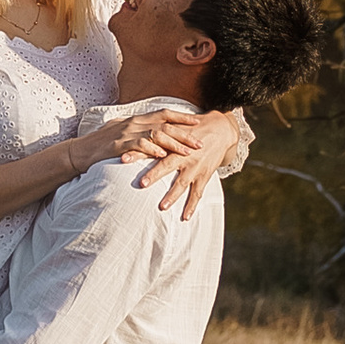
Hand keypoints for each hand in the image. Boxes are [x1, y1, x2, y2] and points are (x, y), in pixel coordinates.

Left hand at [98, 103, 243, 219]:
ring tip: (162, 207)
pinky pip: (197, 193)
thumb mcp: (177, 125)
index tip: (123, 159)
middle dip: (154, 175)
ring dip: (172, 196)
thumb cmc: (194, 127)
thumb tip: (131, 131)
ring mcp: (194, 167)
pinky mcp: (204, 176)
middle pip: (166, 166)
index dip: (138, 153)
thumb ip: (157, 131)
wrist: (221, 129)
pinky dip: (192, 206)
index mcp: (173, 142)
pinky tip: (185, 218)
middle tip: (142, 184)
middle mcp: (183, 155)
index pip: (152, 147)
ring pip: (182, 183)